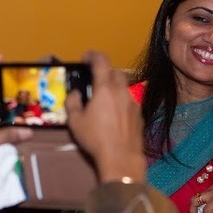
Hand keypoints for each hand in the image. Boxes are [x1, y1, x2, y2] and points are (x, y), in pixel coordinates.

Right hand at [65, 51, 145, 183]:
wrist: (122, 158)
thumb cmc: (96, 138)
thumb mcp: (75, 122)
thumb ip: (72, 103)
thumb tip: (76, 93)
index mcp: (105, 88)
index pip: (101, 61)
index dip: (92, 55)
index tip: (85, 58)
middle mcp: (121, 91)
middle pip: (115, 72)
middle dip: (104, 72)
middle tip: (94, 81)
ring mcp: (133, 103)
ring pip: (124, 87)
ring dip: (114, 88)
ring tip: (104, 101)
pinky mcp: (140, 115)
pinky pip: (129, 101)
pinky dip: (121, 102)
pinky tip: (115, 115)